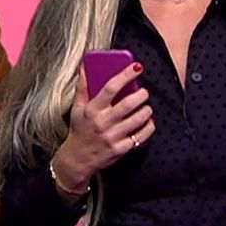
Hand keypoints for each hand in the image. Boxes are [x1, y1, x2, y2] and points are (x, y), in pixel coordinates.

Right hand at [54, 61, 152, 188]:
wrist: (78, 159)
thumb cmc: (80, 130)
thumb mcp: (77, 108)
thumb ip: (82, 87)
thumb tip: (85, 67)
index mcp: (92, 110)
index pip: (110, 88)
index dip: (125, 75)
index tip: (136, 67)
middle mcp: (102, 123)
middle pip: (128, 104)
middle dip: (141, 95)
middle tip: (144, 92)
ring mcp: (112, 137)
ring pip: (137, 119)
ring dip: (146, 110)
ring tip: (146, 106)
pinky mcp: (120, 149)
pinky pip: (141, 136)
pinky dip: (148, 127)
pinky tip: (148, 122)